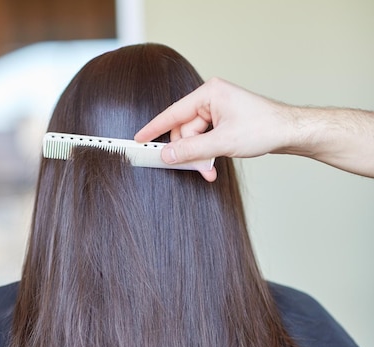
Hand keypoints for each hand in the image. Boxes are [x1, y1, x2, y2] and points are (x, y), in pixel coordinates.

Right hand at [135, 77, 291, 181]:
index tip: (139, 139)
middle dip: (189, 153)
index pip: (173, 113)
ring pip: (195, 139)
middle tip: (195, 169)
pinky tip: (213, 165)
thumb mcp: (222, 143)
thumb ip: (192, 151)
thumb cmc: (263, 128)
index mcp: (209, 94)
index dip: (154, 128)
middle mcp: (211, 99)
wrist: (288, 132)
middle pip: (184, 130)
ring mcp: (218, 111)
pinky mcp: (224, 122)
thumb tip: (167, 156)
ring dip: (200, 158)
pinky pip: (206, 140)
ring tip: (209, 171)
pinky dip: (207, 154)